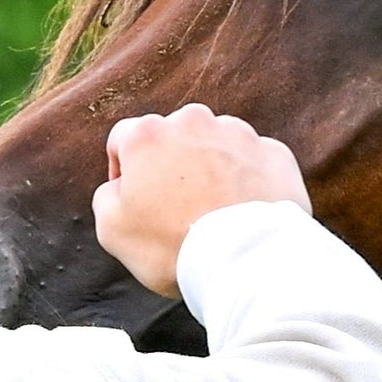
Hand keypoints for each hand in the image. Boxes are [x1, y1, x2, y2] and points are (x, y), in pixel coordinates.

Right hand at [92, 103, 309, 297]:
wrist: (243, 260)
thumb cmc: (171, 245)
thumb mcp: (111, 228)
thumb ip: (107, 196)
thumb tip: (120, 187)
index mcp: (147, 134)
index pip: (122, 138)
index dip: (123, 170)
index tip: (134, 199)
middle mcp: (193, 121)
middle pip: (173, 137)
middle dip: (170, 165)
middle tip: (175, 208)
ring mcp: (239, 134)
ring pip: (215, 145)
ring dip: (210, 169)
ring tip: (213, 212)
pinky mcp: (274, 153)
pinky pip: (253, 162)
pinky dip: (246, 180)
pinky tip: (241, 212)